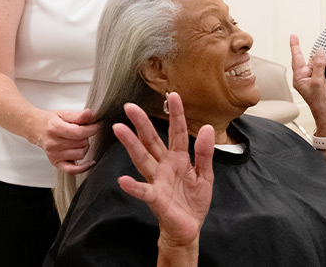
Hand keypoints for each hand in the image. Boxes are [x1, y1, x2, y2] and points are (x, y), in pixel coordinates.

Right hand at [34, 109, 99, 173]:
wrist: (37, 129)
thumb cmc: (52, 122)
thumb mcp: (65, 114)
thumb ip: (79, 115)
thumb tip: (89, 114)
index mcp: (55, 129)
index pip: (80, 132)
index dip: (92, 129)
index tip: (96, 126)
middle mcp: (53, 144)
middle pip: (82, 143)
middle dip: (86, 136)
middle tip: (81, 132)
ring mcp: (54, 155)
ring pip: (81, 154)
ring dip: (84, 147)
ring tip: (78, 141)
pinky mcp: (56, 163)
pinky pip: (72, 170)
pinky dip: (83, 167)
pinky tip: (90, 162)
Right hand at [114, 94, 213, 248]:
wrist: (188, 229)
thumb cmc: (193, 201)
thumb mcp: (205, 174)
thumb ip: (205, 152)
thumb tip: (206, 127)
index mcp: (179, 158)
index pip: (177, 132)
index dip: (176, 114)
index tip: (173, 95)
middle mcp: (165, 166)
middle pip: (151, 140)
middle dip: (142, 123)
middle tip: (130, 106)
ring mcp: (158, 181)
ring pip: (142, 159)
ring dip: (131, 145)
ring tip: (119, 129)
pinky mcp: (156, 199)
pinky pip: (144, 191)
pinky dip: (133, 187)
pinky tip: (123, 180)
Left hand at [290, 34, 325, 134]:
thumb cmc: (320, 103)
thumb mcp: (318, 82)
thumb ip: (318, 65)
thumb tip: (319, 52)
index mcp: (300, 77)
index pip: (297, 58)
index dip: (295, 46)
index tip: (293, 35)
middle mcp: (307, 76)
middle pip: (316, 60)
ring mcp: (317, 78)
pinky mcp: (325, 81)